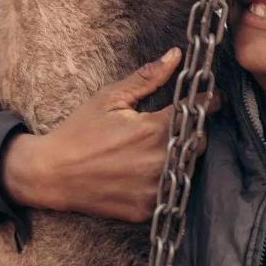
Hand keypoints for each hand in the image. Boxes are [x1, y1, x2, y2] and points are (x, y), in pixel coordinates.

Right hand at [0, 48, 214, 222]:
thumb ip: (148, 77)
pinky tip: (155, 169)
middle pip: (199, 143)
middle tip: (186, 122)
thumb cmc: (80, 131)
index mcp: (153, 130)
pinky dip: (169, 181)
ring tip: (171, 145)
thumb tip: (176, 55)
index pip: (198, 112)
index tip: (214, 97)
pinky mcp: (146, 210)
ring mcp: (153, 190)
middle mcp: (158, 162)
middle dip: (197, 130)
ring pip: (189, 169)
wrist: (51, 173)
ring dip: (186, 156)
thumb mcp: (111, 97)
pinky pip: (171, 194)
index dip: (209, 102)